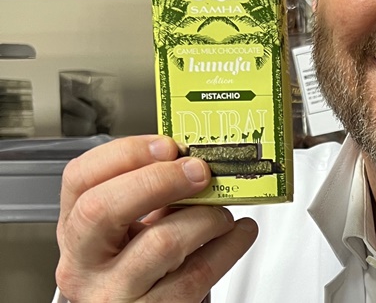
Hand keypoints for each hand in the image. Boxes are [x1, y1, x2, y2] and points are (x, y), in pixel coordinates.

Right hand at [55, 135, 258, 302]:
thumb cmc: (145, 271)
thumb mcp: (132, 231)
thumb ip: (152, 196)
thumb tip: (194, 159)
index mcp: (77, 230)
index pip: (80, 178)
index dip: (126, 154)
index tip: (168, 146)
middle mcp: (84, 265)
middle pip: (102, 208)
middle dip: (159, 180)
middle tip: (199, 172)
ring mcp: (114, 294)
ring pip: (161, 241)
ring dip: (206, 217)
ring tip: (223, 214)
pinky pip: (197, 273)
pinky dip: (229, 246)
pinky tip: (239, 234)